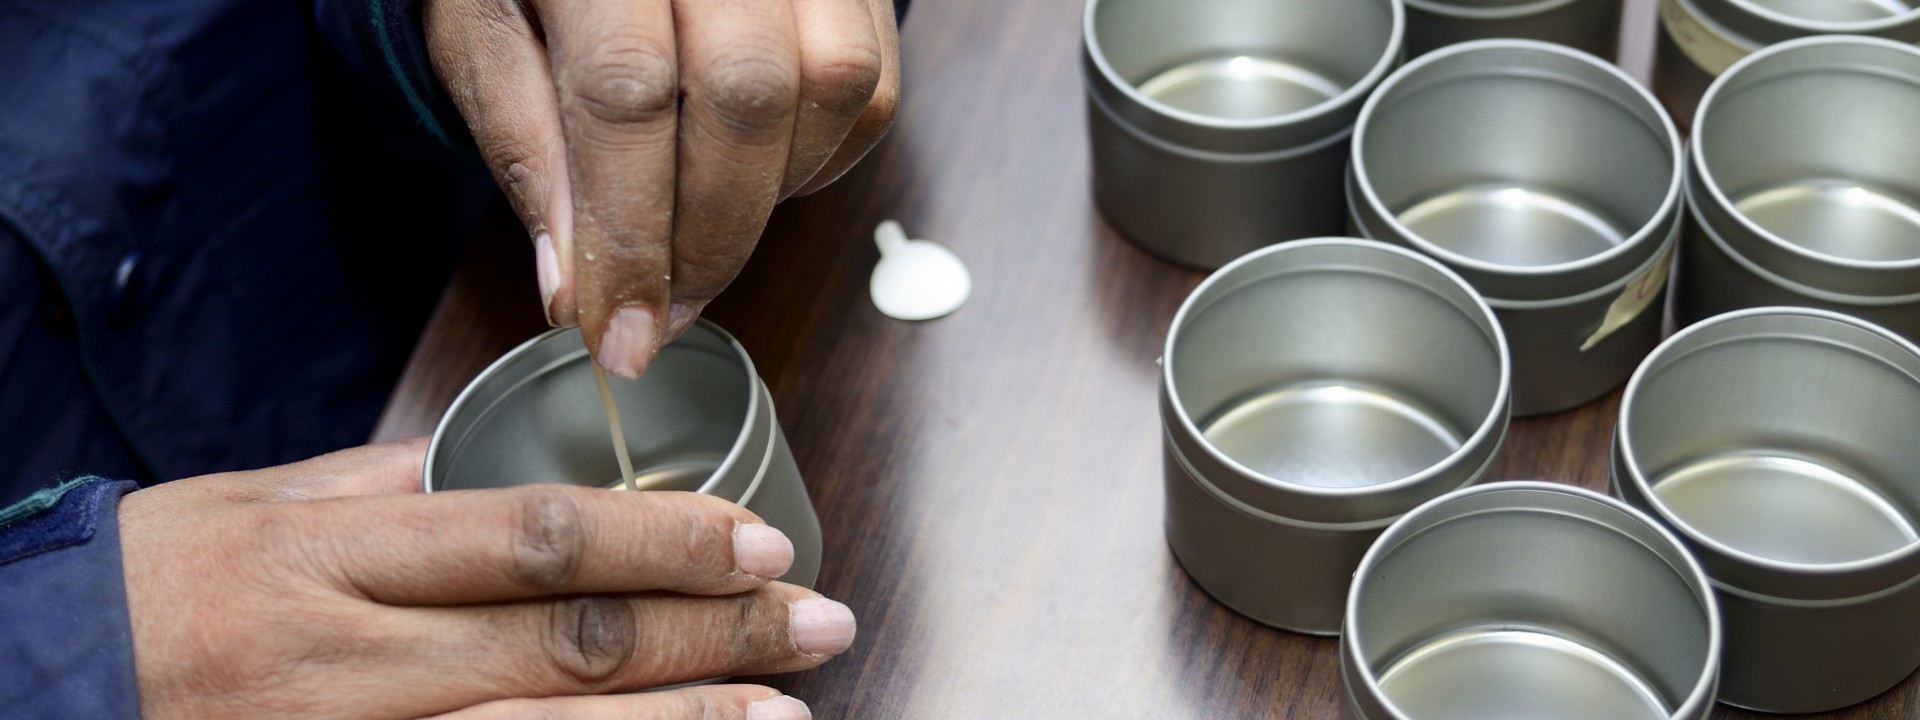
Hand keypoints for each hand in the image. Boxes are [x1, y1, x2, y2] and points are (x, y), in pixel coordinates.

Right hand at [120, 439, 853, 718]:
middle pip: (571, 645)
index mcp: (334, 558)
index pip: (535, 539)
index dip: (663, 543)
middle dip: (714, 634)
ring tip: (787, 715)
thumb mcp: (254, 502)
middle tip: (820, 619)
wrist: (39, 695)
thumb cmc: (146, 592)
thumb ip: (386, 482)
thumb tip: (500, 456)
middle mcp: (356, 660)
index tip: (759, 538)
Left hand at [424, 0, 902, 377]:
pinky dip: (819, 159)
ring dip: (770, 196)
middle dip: (709, 236)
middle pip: (745, 94)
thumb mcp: (483, 39)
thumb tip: (575, 289)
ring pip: (832, 87)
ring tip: (700, 227)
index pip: (627, 93)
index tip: (618, 333)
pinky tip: (753, 174)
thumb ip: (530, 153)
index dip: (629, 234)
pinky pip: (870, 86)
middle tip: (665, 310)